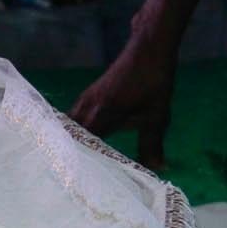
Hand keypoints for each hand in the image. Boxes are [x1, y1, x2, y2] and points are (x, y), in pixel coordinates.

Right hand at [70, 35, 177, 169]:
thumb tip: (158, 170)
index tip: (75, 180)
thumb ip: (152, 144)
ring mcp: (86, 99)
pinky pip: (73, 117)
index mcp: (102, 114)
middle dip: (68, 154)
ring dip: (69, 141)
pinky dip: (73, 131)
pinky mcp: (89, 95)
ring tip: (69, 162)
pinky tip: (79, 141)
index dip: (79, 162)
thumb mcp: (157, 116)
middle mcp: (88, 107)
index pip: (83, 144)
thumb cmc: (154, 81)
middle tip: (67, 176)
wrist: (149, 48)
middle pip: (68, 136)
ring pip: (69, 125)